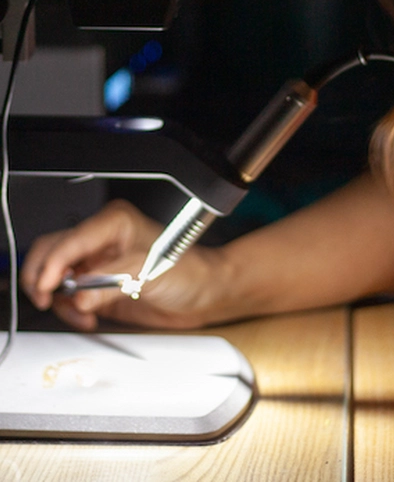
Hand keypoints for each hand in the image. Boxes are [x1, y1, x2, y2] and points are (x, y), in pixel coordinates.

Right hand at [20, 199, 231, 331]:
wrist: (204, 293)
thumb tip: (80, 295)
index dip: (54, 264)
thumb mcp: (148, 272)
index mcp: (113, 222)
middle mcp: (101, 240)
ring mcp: (97, 262)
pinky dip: (69, 309)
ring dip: (59, 298)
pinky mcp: (97, 284)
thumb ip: (110, 282)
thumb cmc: (189, 271)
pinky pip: (68, 296)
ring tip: (79, 313)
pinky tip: (86, 316)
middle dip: (44, 277)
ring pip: (55, 275)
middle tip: (46, 299)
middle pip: (52, 251)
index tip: (48, 287)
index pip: (70, 240)